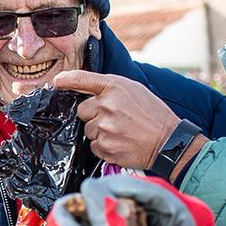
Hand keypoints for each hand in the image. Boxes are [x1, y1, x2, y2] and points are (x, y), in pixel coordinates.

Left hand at [55, 69, 184, 170]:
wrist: (169, 141)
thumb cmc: (153, 115)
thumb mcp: (134, 90)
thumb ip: (110, 89)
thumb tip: (90, 92)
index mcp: (114, 87)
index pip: (81, 79)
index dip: (66, 80)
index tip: (57, 82)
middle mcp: (106, 105)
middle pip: (82, 110)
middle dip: (93, 115)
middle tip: (114, 119)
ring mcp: (105, 127)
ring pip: (88, 130)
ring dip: (99, 132)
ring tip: (121, 132)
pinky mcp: (105, 146)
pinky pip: (93, 146)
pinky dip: (104, 147)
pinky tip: (120, 143)